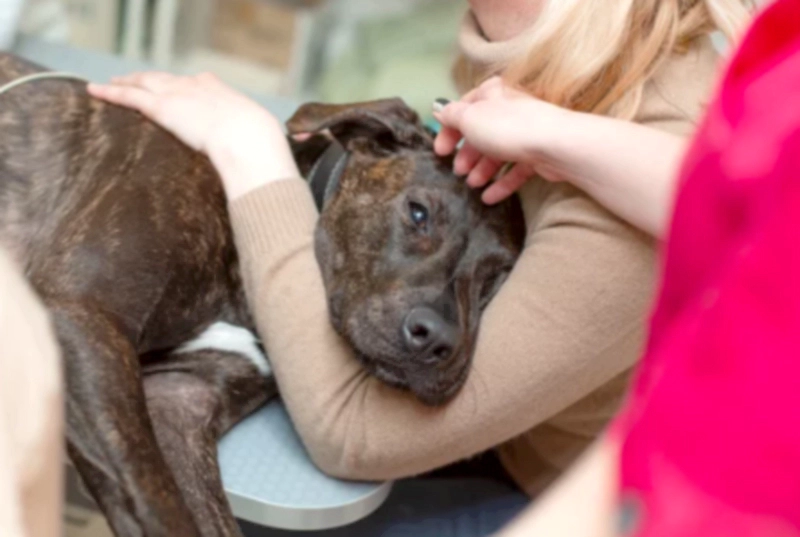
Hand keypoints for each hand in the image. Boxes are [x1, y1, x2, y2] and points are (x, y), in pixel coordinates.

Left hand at [87, 72, 299, 199]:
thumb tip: (266, 179)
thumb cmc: (262, 150)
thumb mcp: (263, 148)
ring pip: (146, 83)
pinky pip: (131, 96)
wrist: (250, 142)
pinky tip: (96, 90)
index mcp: (226, 96)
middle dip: (153, 80)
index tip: (181, 87)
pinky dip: (112, 92)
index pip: (202, 84)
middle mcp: (201, 89)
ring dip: (127, 82)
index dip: (189, 86)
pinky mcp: (162, 107)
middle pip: (169, 80)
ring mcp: (180, 95)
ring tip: (110, 84)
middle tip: (137, 80)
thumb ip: (256, 158)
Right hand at [432, 77, 571, 203]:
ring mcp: (524, 133)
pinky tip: (488, 199)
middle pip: (480, 134)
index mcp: (492, 94)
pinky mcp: (538, 155)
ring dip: (482, 170)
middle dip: (467, 154)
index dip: (449, 131)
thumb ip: (452, 115)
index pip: (464, 110)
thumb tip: (439, 109)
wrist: (555, 144)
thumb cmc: (507, 126)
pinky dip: (501, 184)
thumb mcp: (470, 117)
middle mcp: (508, 110)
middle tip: (457, 172)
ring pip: (498, 153)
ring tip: (472, 185)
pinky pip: (515, 170)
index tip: (440, 152)